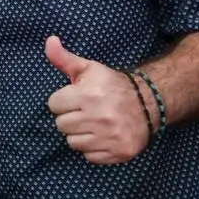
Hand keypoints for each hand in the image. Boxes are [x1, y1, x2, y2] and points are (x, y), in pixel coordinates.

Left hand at [45, 35, 149, 164]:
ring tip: (93, 123)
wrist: (149, 102)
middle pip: (61, 125)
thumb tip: (49, 41)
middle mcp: (100, 117)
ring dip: (80, 134)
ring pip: (73, 143)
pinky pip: (90, 157)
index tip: (75, 98)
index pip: (53, 105)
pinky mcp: (119, 152)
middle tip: (85, 111)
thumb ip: (64, 58)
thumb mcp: (89, 68)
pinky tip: (103, 136)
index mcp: (89, 95)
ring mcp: (110, 137)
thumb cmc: (112, 85)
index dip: (62, 100)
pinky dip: (93, 148)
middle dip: (70, 117)